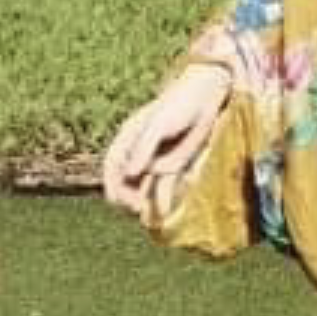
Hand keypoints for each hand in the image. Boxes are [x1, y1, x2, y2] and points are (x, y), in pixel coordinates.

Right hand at [102, 63, 230, 218]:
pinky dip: (162, 199)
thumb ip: (143, 149)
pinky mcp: (174, 166)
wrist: (204, 99)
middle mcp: (138, 153)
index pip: (113, 166)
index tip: (116, 201)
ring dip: (142, 202)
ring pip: (142, 187)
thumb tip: (128, 174)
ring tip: (144, 216)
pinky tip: (163, 211)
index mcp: (128, 139)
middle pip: (125, 181)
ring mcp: (155, 160)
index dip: (111, 185)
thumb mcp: (158, 126)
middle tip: (134, 210)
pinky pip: (164, 187)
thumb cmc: (178, 107)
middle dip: (126, 198)